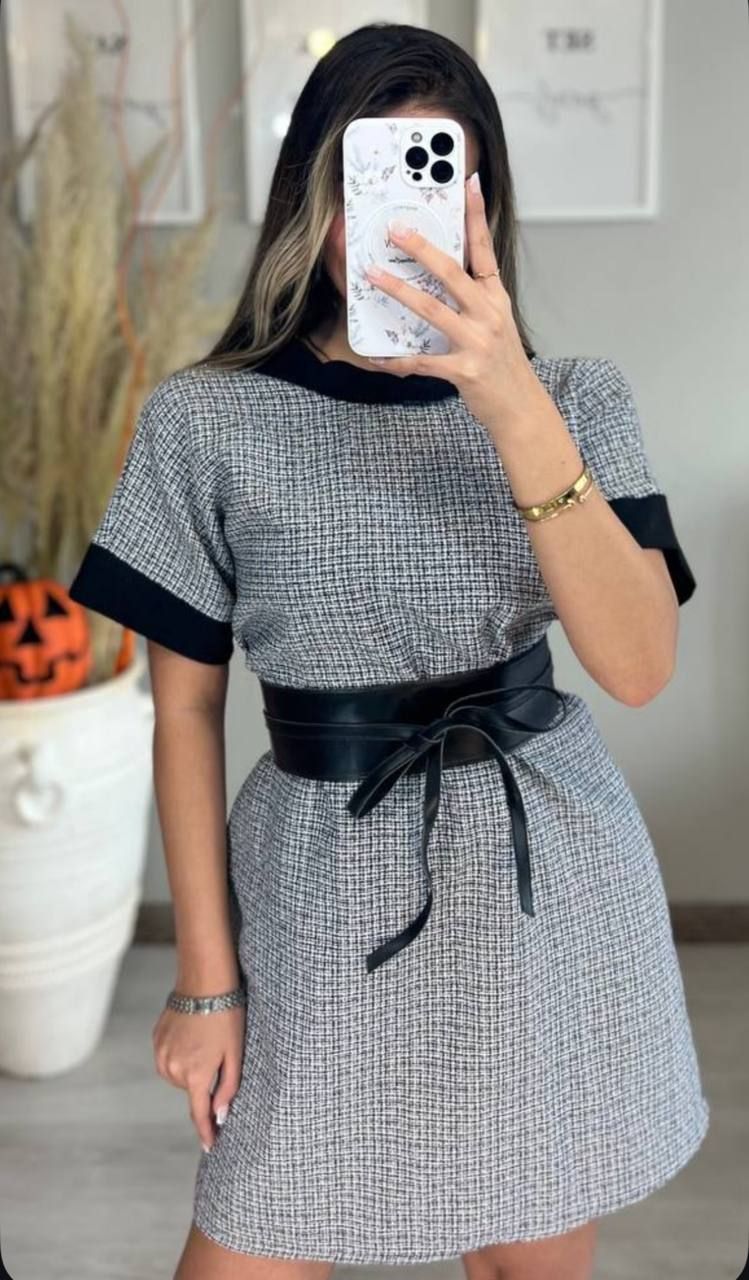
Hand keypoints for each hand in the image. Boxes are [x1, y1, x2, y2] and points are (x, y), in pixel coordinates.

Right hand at [152, 1001, 244, 1152]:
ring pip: (178, 1075)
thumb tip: (220, 1116)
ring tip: (205, 1041)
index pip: (199, 1113)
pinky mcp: (156, 1041)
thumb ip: (228, 1087)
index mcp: (196, 1074)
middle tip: (218, 1055)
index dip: (206, 1132)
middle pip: (190, 1090)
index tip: (210, 1148)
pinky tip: (192, 1035)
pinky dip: (181, 1054)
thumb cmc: (226, 1016)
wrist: (203, 982)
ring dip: (191, 1068)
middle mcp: (173, 1069)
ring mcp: (161, 1054)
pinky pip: (169, 1058)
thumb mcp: (235, 1053)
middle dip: (204, 1082)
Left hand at [364, 171, 547, 430]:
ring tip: (373, 276)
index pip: (484, 250)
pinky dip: (397, 360)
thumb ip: (474, 299)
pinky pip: (421, 362)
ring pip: (432, 309)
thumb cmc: (503, 364)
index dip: (475, 216)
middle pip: (451, 273)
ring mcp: (476, 342)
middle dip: (421, 249)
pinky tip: (378, 356)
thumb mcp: (497, 323)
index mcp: (496, 299)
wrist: (520, 407)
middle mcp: (488, 315)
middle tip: (395, 230)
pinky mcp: (463, 371)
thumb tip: (441, 274)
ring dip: (399, 290)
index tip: (467, 184)